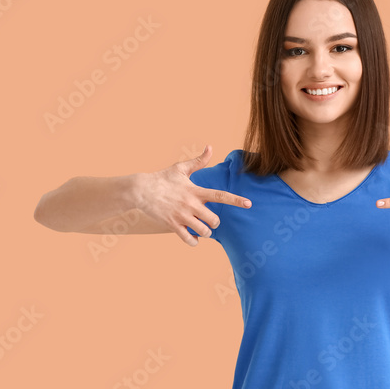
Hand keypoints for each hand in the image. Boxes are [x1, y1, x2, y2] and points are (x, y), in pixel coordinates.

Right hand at [136, 145, 250, 245]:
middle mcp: (190, 205)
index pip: (220, 195)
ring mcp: (181, 216)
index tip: (249, 204)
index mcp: (195, 191)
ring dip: (206, 232)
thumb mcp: (181, 168)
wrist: (140, 189)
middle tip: (209, 220)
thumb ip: (198, 161)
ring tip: (201, 229)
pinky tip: (194, 238)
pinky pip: (189, 240)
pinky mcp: (172, 225)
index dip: (236, 200)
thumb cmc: (162, 178)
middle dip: (215, 222)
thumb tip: (210, 147)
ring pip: (204, 231)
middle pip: (214, 220)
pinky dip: (194, 241)